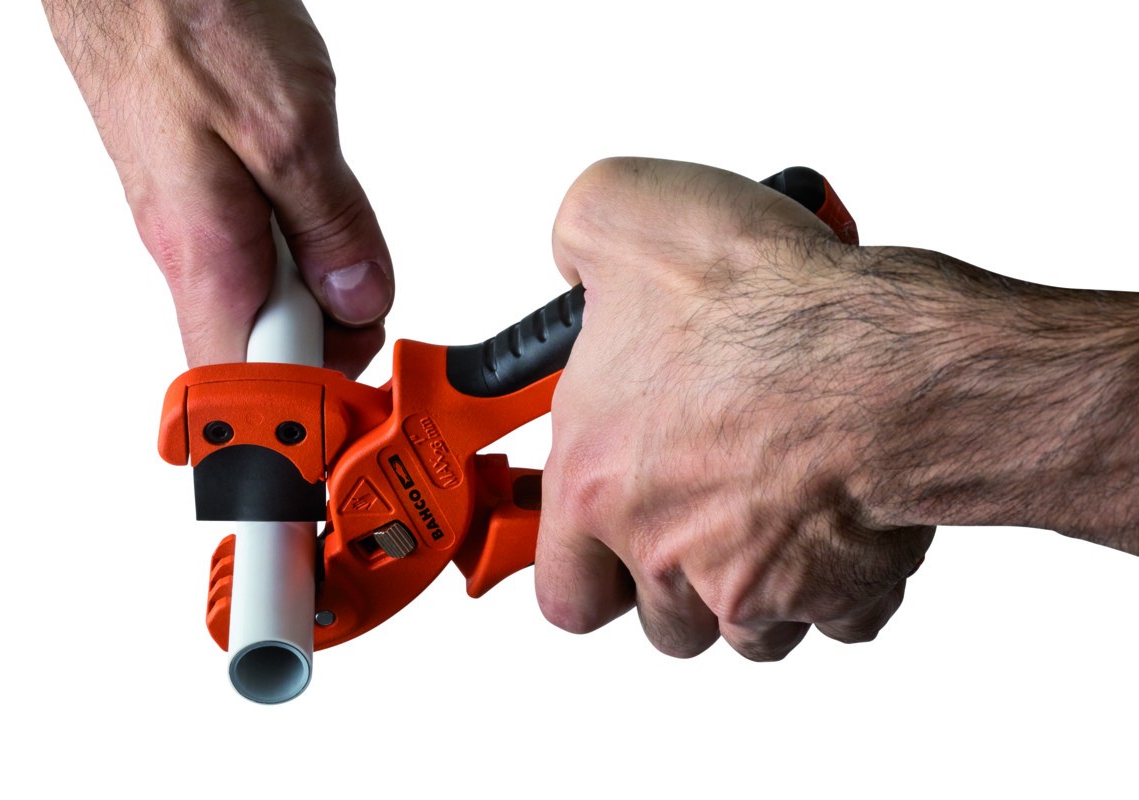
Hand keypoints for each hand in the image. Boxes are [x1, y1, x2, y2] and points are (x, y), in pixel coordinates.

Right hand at [43, 0, 391, 373]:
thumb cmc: (185, 20)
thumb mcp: (291, 125)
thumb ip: (331, 226)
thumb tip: (361, 297)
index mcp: (206, 259)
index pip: (248, 389)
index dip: (307, 410)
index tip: (354, 398)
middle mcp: (192, 258)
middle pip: (271, 351)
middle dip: (334, 328)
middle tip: (359, 267)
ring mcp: (195, 233)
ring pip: (271, 301)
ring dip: (320, 277)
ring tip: (328, 206)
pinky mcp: (203, 205)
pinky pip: (261, 255)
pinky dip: (300, 240)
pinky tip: (308, 194)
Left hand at [537, 158, 1137, 659]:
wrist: (881, 355)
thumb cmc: (757, 304)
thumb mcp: (619, 215)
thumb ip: (578, 237)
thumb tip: (579, 256)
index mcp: (598, 485)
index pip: (563, 588)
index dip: (586, 571)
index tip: (605, 552)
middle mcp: (667, 551)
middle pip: (663, 621)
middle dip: (681, 583)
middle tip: (704, 513)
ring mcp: (757, 585)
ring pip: (751, 632)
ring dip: (762, 586)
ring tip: (779, 502)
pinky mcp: (843, 593)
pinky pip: (843, 615)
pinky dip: (847, 579)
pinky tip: (849, 508)